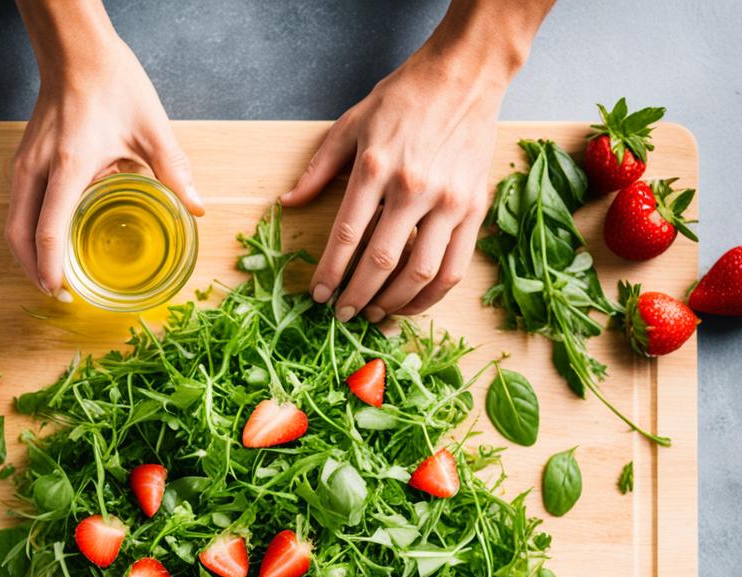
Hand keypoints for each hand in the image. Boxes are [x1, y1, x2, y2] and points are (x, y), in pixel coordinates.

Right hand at [7, 7, 203, 297]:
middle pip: (18, 236)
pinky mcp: (21, 160)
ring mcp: (24, 164)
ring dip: (26, 256)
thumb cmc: (112, 84)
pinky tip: (48, 245)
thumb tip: (197, 208)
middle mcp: (36, 168)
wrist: (76, 50)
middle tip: (59, 295)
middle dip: (34, 273)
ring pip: (12, 223)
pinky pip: (16, 207)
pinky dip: (26, 234)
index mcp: (69, 165)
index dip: (52, 268)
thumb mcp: (151, 128)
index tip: (63, 292)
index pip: (48, 230)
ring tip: (50, 278)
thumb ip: (174, 171)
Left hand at [282, 1, 546, 321]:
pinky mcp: (475, 209)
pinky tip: (410, 304)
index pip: (347, 235)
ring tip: (374, 314)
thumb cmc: (404, 98)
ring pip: (419, 273)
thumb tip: (288, 203)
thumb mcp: (351, 123)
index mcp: (375, 167)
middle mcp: (412, 188)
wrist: (465, 75)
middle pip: (380, 262)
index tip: (319, 297)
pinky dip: (431, 296)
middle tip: (343, 315)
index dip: (330, 273)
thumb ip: (318, 168)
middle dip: (357, 297)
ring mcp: (448, 201)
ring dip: (393, 303)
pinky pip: (453, 267)